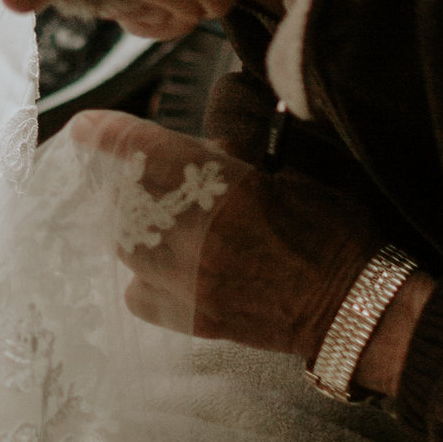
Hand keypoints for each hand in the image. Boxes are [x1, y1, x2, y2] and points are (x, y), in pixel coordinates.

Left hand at [67, 107, 382, 361]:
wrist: (355, 308)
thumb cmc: (334, 232)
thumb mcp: (296, 171)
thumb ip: (241, 148)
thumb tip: (210, 123)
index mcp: (225, 190)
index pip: (145, 151)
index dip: (109, 134)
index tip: (87, 126)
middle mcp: (196, 237)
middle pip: (129, 200)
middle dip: (132, 184)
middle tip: (149, 178)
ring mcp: (190, 283)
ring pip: (128, 246)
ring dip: (136, 227)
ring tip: (160, 221)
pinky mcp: (193, 318)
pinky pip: (139, 294)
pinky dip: (143, 277)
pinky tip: (165, 267)